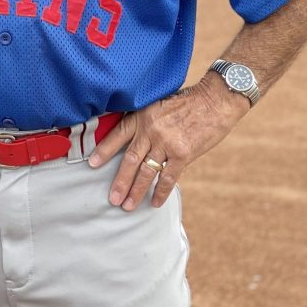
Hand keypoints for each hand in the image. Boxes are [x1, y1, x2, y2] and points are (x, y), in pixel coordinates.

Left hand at [88, 75, 248, 210]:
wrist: (214, 101)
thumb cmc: (188, 101)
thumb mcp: (159, 104)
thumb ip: (147, 122)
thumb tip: (136, 141)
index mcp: (142, 115)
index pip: (118, 134)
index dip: (104, 150)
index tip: (92, 164)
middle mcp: (150, 129)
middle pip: (130, 159)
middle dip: (120, 180)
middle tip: (112, 198)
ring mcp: (166, 142)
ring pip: (146, 171)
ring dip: (136, 190)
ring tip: (127, 205)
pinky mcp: (182, 154)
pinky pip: (168, 178)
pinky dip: (160, 192)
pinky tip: (154, 202)